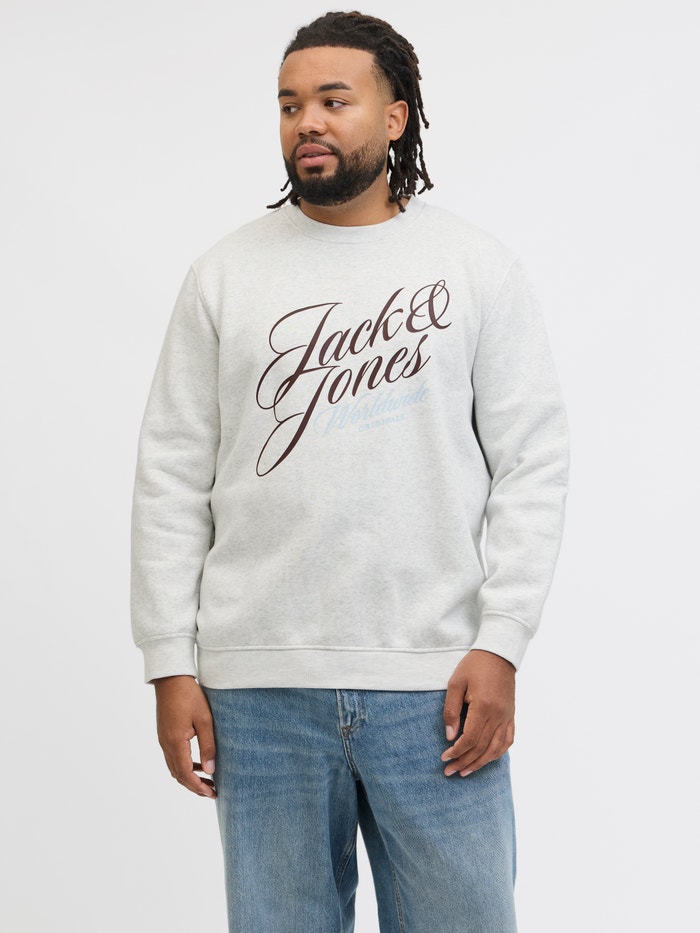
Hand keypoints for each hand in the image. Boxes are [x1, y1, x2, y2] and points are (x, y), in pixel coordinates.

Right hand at [154, 675, 216, 797]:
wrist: (171, 679)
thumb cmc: (190, 696)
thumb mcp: (204, 720)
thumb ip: (208, 746)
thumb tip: (210, 771)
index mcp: (175, 742)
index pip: (185, 774)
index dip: (198, 787)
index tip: (212, 793)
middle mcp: (166, 744)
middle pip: (178, 775)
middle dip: (194, 786)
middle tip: (212, 791)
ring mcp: (163, 740)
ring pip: (174, 767)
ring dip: (189, 777)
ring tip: (207, 780)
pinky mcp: (164, 734)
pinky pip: (173, 757)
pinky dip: (184, 765)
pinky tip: (198, 763)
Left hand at [441, 649, 514, 776]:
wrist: (498, 654)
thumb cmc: (474, 666)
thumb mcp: (456, 683)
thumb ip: (452, 710)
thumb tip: (450, 736)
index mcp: (483, 707)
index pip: (470, 739)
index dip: (457, 752)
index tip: (444, 758)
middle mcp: (498, 715)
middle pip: (482, 748)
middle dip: (465, 762)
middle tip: (450, 771)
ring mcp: (507, 717)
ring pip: (496, 749)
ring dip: (480, 763)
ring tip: (465, 771)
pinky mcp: (511, 715)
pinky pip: (508, 741)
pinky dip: (497, 753)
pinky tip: (487, 759)